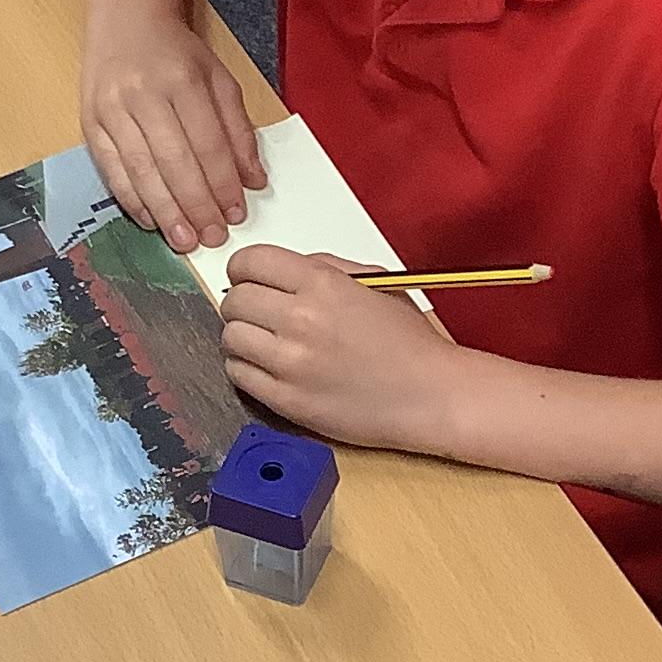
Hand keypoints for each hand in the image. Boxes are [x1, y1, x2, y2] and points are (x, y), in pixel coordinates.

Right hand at [82, 0, 263, 252]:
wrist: (125, 20)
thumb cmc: (177, 53)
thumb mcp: (219, 79)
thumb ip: (238, 129)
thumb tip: (254, 181)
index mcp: (181, 79)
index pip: (207, 144)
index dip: (223, 184)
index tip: (236, 214)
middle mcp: (143, 94)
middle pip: (174, 162)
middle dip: (196, 206)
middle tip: (212, 237)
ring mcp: (111, 109)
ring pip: (140, 171)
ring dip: (165, 212)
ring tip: (184, 241)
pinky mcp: (89, 123)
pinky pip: (111, 170)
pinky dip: (131, 200)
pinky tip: (150, 220)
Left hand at [218, 248, 466, 447]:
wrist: (430, 395)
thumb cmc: (409, 343)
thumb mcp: (374, 283)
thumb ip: (325, 268)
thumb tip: (283, 269)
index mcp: (321, 284)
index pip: (250, 261)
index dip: (244, 268)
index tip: (247, 276)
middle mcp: (300, 320)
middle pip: (235, 300)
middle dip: (243, 301)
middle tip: (259, 311)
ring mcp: (290, 363)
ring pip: (230, 337)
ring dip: (243, 335)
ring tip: (265, 341)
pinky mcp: (286, 400)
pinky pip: (238, 375)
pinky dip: (246, 367)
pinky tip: (268, 365)